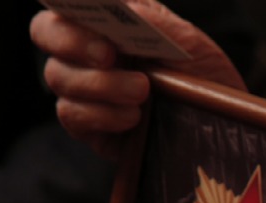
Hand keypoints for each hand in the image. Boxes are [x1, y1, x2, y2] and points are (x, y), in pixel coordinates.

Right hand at [30, 0, 245, 158]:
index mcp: (106, 21)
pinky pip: (73, 116)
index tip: (95, 19)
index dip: (66, 6)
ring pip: (58, 77)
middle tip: (109, 55)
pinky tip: (133, 118)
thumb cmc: (203, 76)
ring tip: (141, 91)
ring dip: (99, 84)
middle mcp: (87, 50)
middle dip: (73, 42)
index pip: (65, 5)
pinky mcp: (89, 126)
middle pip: (45, 34)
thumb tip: (124, 7)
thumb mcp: (190, 44)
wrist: (220, 124)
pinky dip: (102, 115)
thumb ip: (156, 21)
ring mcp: (84, 88)